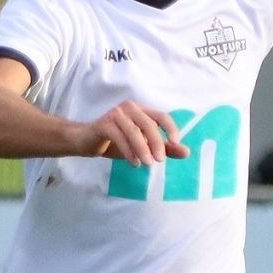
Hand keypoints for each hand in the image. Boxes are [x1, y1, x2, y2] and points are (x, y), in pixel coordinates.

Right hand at [73, 101, 189, 165]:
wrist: (86, 142)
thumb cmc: (115, 142)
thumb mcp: (142, 146)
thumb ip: (163, 148)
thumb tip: (186, 152)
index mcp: (141, 110)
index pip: (161, 116)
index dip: (170, 128)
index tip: (176, 142)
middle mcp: (129, 108)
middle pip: (149, 124)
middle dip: (157, 142)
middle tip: (160, 160)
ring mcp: (115, 114)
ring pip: (134, 131)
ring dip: (143, 149)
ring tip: (148, 164)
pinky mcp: (103, 124)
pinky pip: (119, 137)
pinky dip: (128, 151)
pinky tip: (134, 163)